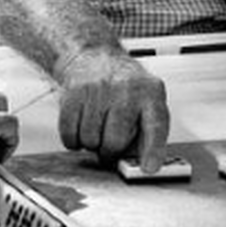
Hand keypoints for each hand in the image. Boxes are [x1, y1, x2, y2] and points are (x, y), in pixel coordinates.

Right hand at [54, 49, 170, 169]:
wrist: (93, 58)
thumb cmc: (124, 88)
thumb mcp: (147, 103)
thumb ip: (149, 134)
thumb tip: (143, 165)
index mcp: (151, 93)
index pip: (155, 125)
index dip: (153, 150)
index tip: (148, 168)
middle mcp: (126, 89)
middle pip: (115, 140)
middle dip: (111, 151)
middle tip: (110, 145)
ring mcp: (99, 90)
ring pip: (90, 140)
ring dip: (92, 143)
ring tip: (97, 129)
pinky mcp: (74, 94)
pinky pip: (70, 134)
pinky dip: (74, 140)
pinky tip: (82, 128)